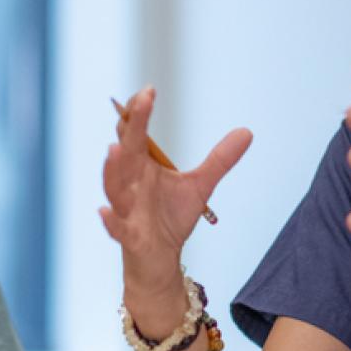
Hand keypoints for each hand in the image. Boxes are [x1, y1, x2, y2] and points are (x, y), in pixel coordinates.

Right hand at [100, 87, 250, 306]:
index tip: (149, 91)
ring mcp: (127, 209)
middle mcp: (130, 183)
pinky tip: (104, 211)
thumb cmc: (170, 218)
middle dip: (131, 127)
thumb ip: (219, 159)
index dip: (138, 112)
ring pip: (115, 186)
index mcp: (142, 166)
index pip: (135, 133)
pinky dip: (110, 220)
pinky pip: (116, 227)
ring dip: (112, 169)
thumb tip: (247, 132)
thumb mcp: (200, 185)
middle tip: (140, 102)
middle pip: (126, 151)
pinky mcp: (129, 235)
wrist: (160, 259)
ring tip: (115, 148)